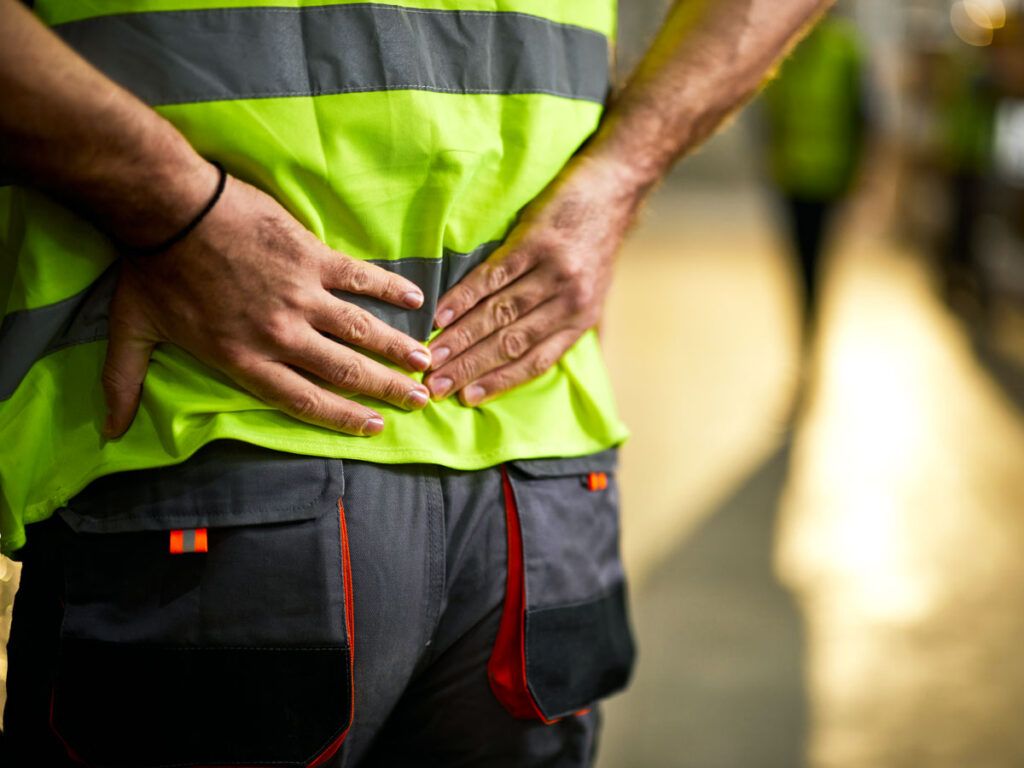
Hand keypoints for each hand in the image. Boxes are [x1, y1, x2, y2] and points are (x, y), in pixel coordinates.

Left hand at [102, 175, 431, 437]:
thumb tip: (110, 431)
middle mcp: (280, 334)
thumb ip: (125, 383)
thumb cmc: (152, 270)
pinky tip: (416, 298)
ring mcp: (301, 294)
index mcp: (244, 359)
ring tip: (427, 360)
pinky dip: (389, 287)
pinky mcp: (312, 257)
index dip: (343, 417)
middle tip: (420, 399)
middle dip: (386, 388)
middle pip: (344, 370)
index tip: (375, 427)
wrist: (168, 208)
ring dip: (397, 347)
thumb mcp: (132, 332)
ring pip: (360, 330)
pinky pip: (359, 277)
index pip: (304, 399)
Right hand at [424, 155, 639, 405]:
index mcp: (579, 321)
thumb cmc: (595, 243)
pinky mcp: (538, 242)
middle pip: (510, 343)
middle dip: (468, 367)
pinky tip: (443, 312)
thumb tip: (542, 359)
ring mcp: (553, 272)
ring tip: (431, 354)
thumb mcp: (593, 291)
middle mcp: (568, 302)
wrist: (614, 187)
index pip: (534, 362)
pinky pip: (496, 276)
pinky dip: (466, 296)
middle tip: (434, 386)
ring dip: (461, 337)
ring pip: (500, 314)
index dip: (498, 382)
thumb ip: (567, 325)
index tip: (465, 398)